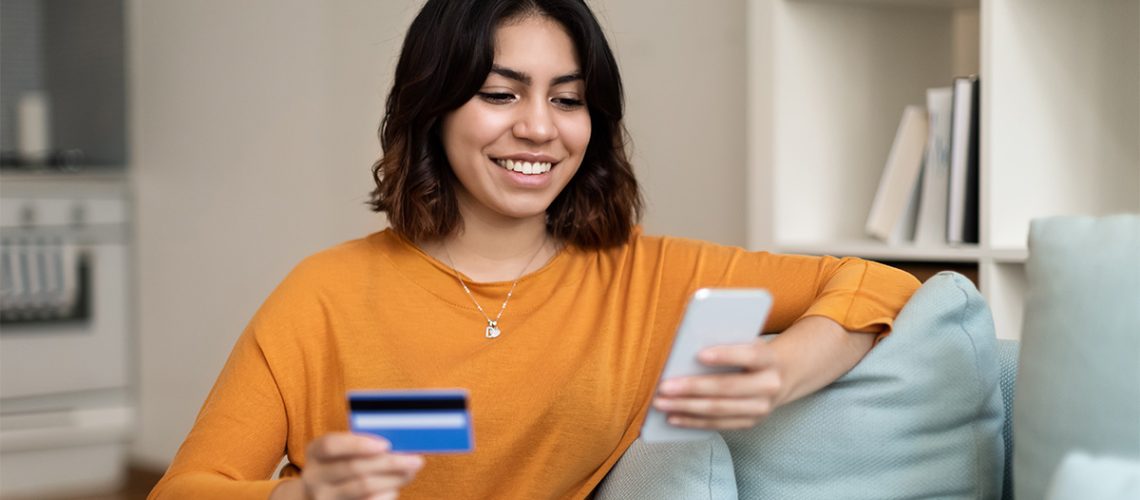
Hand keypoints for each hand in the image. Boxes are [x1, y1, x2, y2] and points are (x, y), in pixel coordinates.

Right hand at [294, 432, 423, 499]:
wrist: (322, 493)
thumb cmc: (341, 464)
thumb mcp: (343, 451)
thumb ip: (364, 443)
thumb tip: (402, 440)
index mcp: (315, 452)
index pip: (331, 445)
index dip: (358, 444)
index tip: (386, 444)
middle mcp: (314, 476)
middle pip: (353, 468)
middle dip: (389, 463)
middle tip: (416, 460)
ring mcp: (323, 498)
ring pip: (363, 487)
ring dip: (393, 479)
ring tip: (411, 472)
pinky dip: (384, 495)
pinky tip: (395, 489)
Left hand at [651, 339, 782, 429]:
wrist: (781, 377)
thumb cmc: (751, 355)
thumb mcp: (746, 342)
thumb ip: (725, 343)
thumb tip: (686, 349)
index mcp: (769, 359)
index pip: (749, 356)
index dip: (725, 355)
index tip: (698, 354)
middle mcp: (769, 386)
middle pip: (727, 387)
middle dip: (692, 388)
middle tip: (664, 386)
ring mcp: (760, 408)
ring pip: (719, 409)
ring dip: (686, 407)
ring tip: (661, 403)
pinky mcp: (749, 423)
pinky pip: (718, 425)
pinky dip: (693, 422)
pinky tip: (673, 417)